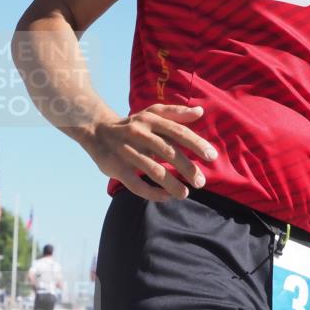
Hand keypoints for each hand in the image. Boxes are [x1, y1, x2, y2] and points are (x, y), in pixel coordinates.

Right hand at [85, 104, 217, 201]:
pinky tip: (165, 197)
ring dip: (171, 184)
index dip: (196, 144)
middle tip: (201, 182)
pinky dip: (152, 193)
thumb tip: (200, 112)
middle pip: (168, 151)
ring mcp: (127, 152)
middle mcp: (139, 134)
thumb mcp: (151, 113)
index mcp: (151, 120)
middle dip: (187, 168)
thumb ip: (176, 113)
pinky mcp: (117, 168)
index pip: (178, 132)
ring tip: (185, 194)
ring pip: (153, 170)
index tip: (212, 157)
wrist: (96, 131)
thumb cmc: (132, 124)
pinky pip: (136, 184)